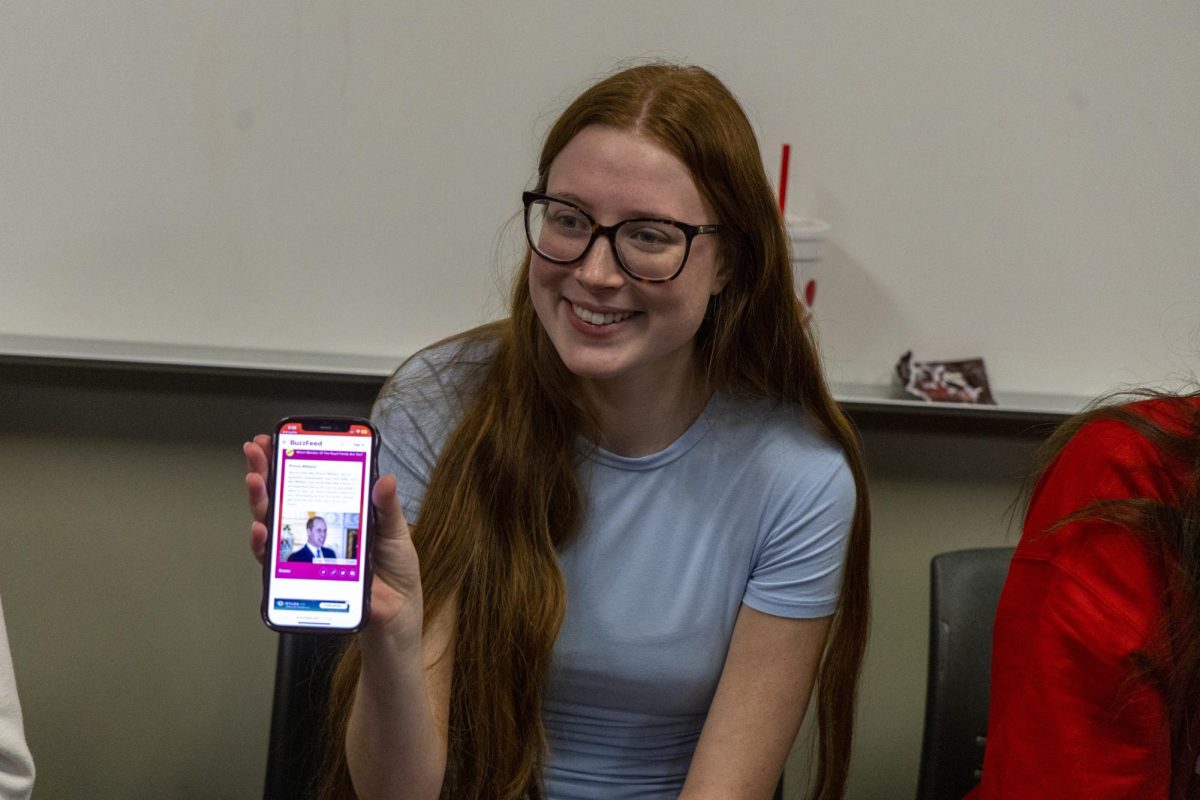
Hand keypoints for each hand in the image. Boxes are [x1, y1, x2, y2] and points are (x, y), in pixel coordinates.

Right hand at [243, 436, 423, 633]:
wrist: (397, 615)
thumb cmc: (395, 573)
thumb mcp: (395, 533)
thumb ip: (387, 508)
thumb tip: (384, 479)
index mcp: (336, 513)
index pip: (306, 481)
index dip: (287, 460)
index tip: (274, 439)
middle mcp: (314, 530)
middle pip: (281, 498)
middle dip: (264, 471)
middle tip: (256, 451)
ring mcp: (304, 553)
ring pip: (271, 524)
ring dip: (259, 501)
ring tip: (255, 481)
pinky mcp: (300, 578)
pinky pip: (274, 562)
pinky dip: (264, 545)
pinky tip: (261, 529)